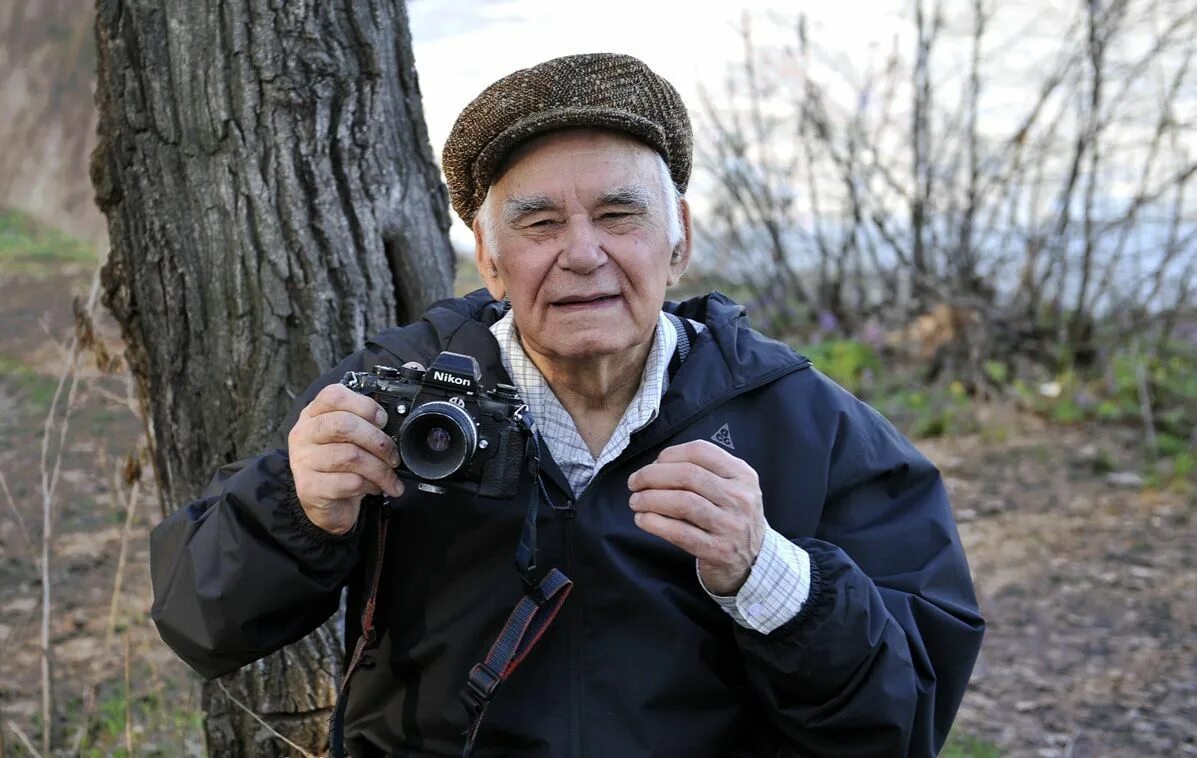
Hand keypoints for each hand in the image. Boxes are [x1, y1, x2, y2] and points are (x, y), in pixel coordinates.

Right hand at [288, 382, 404, 534]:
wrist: (328, 505)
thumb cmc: (342, 468)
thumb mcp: (350, 440)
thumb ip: (363, 425)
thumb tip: (394, 424)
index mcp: (313, 415)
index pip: (333, 395)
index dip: (364, 405)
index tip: (382, 420)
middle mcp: (304, 434)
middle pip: (344, 425)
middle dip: (378, 441)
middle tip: (393, 456)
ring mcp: (303, 461)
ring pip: (351, 456)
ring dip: (379, 469)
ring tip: (388, 477)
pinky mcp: (309, 488)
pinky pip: (349, 482)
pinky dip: (369, 486)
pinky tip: (372, 488)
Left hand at [627, 440, 764, 594]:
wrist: (753, 561)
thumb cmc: (731, 518)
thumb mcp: (732, 488)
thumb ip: (703, 471)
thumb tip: (656, 465)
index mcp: (742, 475)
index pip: (701, 451)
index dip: (669, 454)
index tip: (651, 464)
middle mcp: (740, 498)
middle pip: (688, 475)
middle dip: (652, 476)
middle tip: (634, 483)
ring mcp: (731, 526)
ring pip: (682, 502)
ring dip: (650, 499)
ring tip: (636, 501)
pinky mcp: (718, 551)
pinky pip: (679, 532)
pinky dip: (655, 523)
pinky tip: (643, 520)